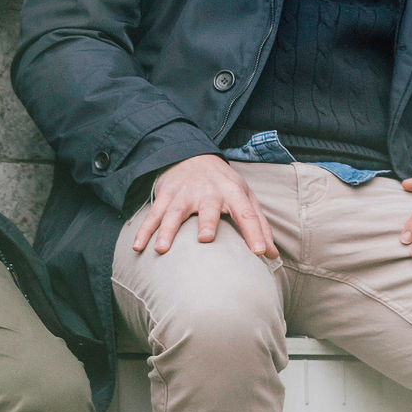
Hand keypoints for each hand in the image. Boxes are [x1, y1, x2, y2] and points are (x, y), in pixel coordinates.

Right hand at [132, 154, 278, 257]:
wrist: (192, 155)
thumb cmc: (224, 184)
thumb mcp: (246, 197)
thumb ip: (259, 225)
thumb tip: (274, 255)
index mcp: (233, 192)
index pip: (247, 214)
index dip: (255, 232)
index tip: (260, 253)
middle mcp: (209, 192)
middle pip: (208, 208)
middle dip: (206, 222)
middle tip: (204, 238)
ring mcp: (184, 193)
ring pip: (175, 213)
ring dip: (167, 230)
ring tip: (161, 249)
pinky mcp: (166, 196)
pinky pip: (153, 214)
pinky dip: (144, 230)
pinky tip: (138, 247)